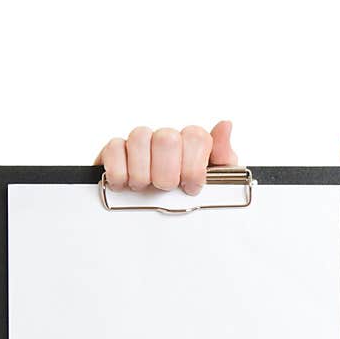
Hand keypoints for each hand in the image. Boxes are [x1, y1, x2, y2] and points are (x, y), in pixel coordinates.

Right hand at [93, 121, 237, 195]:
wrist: (156, 211)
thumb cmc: (186, 195)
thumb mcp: (216, 182)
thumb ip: (223, 156)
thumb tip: (225, 126)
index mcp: (191, 144)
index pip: (196, 137)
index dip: (193, 166)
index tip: (191, 186)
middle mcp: (166, 139)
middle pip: (167, 138)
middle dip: (167, 172)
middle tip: (166, 188)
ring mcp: (141, 142)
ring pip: (140, 138)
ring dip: (143, 172)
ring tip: (145, 187)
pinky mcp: (115, 150)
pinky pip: (114, 148)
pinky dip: (119, 171)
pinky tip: (125, 184)